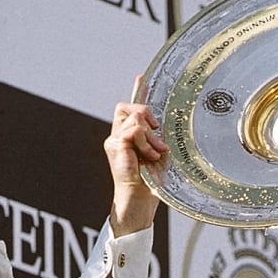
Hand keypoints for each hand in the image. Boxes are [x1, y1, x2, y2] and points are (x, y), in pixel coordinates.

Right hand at [106, 75, 167, 235]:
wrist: (140, 200)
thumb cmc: (151, 181)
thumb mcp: (159, 153)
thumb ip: (158, 136)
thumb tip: (163, 124)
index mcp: (130, 135)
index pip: (131, 108)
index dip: (137, 91)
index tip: (142, 77)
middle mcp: (119, 135)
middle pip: (127, 106)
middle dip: (144, 112)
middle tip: (156, 132)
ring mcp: (115, 140)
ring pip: (133, 117)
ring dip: (149, 135)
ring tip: (155, 153)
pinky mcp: (115, 146)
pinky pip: (133, 130)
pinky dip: (145, 142)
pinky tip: (150, 156)